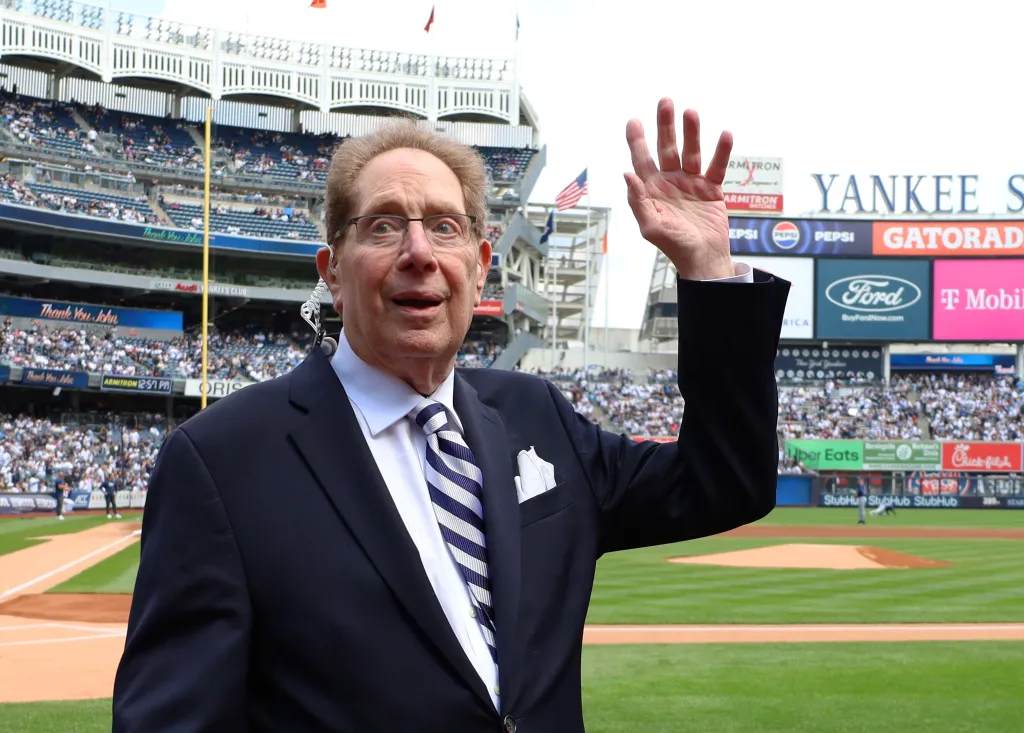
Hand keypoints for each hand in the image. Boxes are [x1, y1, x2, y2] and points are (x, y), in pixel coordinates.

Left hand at [625, 98, 733, 279]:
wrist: (703, 259)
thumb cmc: (674, 246)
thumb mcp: (651, 227)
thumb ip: (637, 201)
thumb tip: (626, 174)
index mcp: (652, 190)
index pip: (641, 160)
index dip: (636, 141)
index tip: (633, 121)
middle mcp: (670, 182)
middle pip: (667, 148)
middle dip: (665, 126)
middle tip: (665, 102)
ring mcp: (691, 183)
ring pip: (691, 152)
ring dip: (691, 133)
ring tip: (691, 113)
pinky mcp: (712, 188)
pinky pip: (717, 166)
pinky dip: (721, 151)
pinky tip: (724, 135)